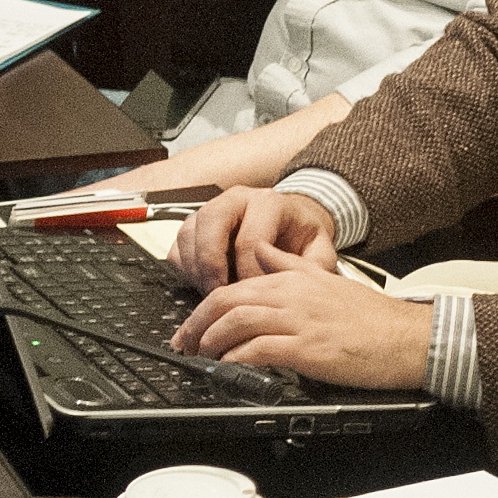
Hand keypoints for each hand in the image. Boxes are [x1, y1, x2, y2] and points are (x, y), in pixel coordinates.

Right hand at [171, 181, 333, 285]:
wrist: (290, 224)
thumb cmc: (301, 238)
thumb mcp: (319, 249)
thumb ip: (314, 266)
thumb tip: (295, 288)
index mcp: (268, 202)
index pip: (251, 239)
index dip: (250, 274)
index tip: (255, 298)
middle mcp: (236, 199)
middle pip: (211, 222)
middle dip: (212, 264)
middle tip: (219, 295)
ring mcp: (212, 210)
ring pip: (189, 233)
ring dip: (197, 270)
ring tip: (213, 296)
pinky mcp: (195, 227)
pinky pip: (178, 247)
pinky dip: (185, 271)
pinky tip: (203, 287)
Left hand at [174, 259, 435, 388]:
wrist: (409, 338)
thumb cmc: (374, 318)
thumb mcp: (327, 279)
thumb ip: (290, 263)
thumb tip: (262, 251)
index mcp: (295, 279)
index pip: (235, 286)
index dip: (204, 309)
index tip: (193, 328)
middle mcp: (293, 295)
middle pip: (227, 302)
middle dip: (197, 325)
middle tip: (185, 345)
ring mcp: (300, 321)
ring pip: (237, 323)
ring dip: (211, 343)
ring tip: (202, 359)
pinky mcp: (309, 348)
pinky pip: (259, 350)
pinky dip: (237, 360)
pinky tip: (229, 369)